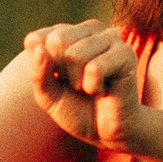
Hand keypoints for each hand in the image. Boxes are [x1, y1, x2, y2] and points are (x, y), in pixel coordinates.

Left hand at [24, 20, 137, 148]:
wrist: (107, 133)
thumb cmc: (78, 110)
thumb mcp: (48, 96)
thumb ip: (38, 74)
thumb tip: (40, 48)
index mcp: (68, 31)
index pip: (36, 39)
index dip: (43, 68)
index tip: (60, 80)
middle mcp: (90, 28)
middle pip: (56, 41)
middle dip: (62, 71)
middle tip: (78, 84)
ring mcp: (111, 38)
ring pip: (74, 55)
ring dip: (78, 82)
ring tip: (91, 88)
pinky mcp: (126, 54)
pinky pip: (95, 68)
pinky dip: (94, 87)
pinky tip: (104, 90)